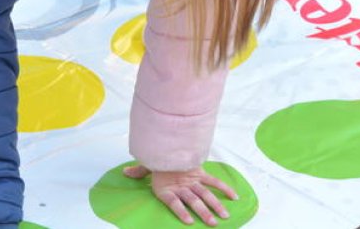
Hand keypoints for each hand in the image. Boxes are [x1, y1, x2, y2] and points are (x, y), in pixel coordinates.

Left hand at [123, 164, 237, 225]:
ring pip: (205, 194)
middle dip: (204, 213)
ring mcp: (192, 180)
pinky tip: (234, 197)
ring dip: (215, 206)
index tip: (188, 222)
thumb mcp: (147, 163)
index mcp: (167, 187)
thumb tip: (126, 173)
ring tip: (223, 218)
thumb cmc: (158, 153)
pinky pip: (214, 181)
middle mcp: (182, 186)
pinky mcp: (200, 172)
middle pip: (194, 201)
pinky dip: (224, 188)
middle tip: (213, 224)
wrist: (168, 139)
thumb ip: (139, 171)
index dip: (181, 212)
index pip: (175, 203)